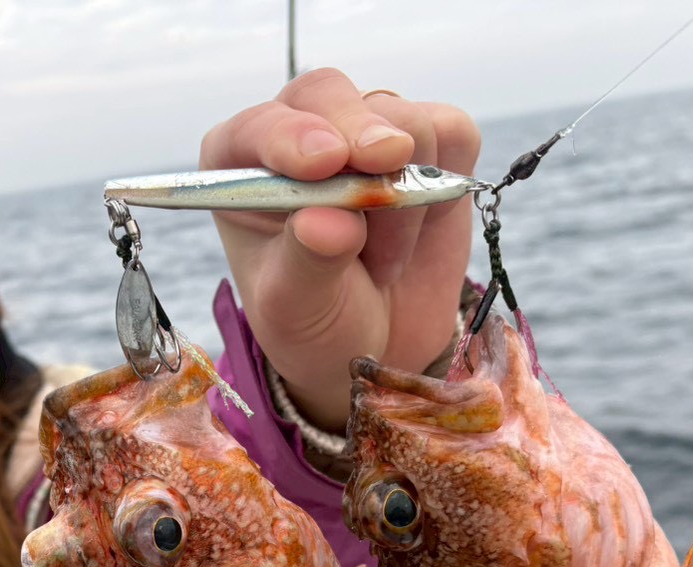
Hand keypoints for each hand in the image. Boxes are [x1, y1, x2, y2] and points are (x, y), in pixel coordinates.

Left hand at [202, 68, 480, 430]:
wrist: (380, 346)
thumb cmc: (317, 322)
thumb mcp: (297, 309)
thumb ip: (306, 263)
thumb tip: (327, 221)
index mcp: (242, 167)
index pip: (258, 127)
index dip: (290, 136)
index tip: (324, 162)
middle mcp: (301, 133)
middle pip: (329, 94)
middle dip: (360, 135)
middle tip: (383, 185)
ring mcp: (366, 132)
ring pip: (399, 119)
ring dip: (401, 197)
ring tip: (384, 259)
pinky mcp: (429, 144)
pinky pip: (451, 131)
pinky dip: (445, 180)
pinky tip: (420, 228)